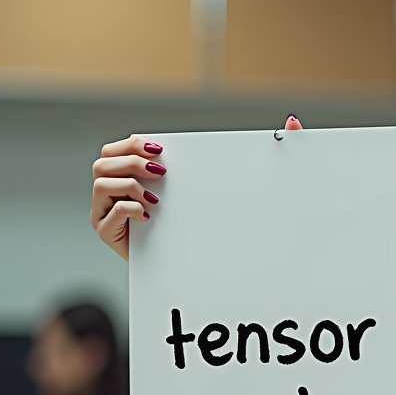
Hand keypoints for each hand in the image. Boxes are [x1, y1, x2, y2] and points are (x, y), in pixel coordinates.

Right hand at [89, 115, 301, 260]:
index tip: (164, 152)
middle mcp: (119, 188)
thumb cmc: (214, 222)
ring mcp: (109, 211)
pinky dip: (126, 210)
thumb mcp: (233, 186)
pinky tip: (149, 215)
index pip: (123, 144)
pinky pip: (106, 215)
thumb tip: (294, 123)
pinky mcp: (108, 234)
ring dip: (128, 184)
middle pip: (104, 157)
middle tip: (160, 172)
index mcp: (138, 171)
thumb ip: (264, 154)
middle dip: (130, 159)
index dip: (137, 142)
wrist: (198, 271)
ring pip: (101, 181)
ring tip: (155, 199)